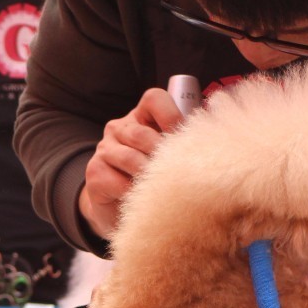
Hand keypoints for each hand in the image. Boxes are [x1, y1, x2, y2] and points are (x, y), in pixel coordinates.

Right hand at [80, 88, 184, 237]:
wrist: (121, 208)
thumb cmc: (153, 179)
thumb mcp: (170, 158)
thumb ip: (185, 145)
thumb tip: (212, 143)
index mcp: (141, 117)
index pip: (154, 99)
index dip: (172, 116)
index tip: (185, 140)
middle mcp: (119, 128)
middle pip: (142, 134)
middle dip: (163, 157)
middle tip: (179, 174)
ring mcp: (104, 149)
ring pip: (131, 159)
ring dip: (150, 177)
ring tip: (164, 189)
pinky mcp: (95, 174)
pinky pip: (118, 182)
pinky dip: (135, 193)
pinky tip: (144, 199)